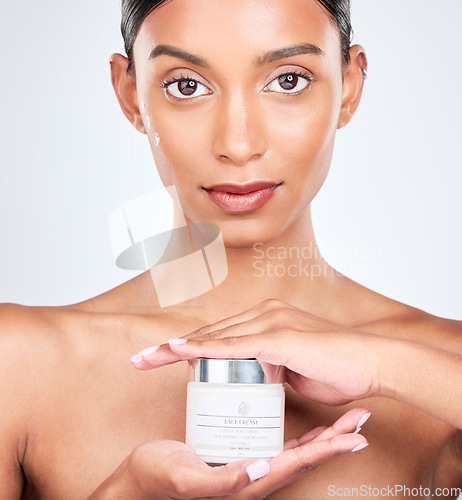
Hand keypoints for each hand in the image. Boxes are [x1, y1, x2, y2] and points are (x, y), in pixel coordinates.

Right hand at [89, 408, 368, 499]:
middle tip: (361, 419)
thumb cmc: (160, 478)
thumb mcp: (188, 480)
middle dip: (336, 439)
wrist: (142, 482)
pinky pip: (275, 442)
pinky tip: (305, 423)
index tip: (355, 433)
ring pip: (296, 449)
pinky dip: (298, 434)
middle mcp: (256, 475)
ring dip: (325, 436)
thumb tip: (262, 467)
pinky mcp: (239, 454)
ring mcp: (250, 465)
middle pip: (305, 455)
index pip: (297, 462)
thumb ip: (223, 480)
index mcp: (249, 482)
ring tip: (347, 419)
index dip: (328, 448)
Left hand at [131, 299, 386, 404]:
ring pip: (213, 338)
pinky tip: (176, 352)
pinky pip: (232, 346)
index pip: (219, 336)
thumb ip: (274, 369)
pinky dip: (201, 350)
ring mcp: (270, 323)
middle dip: (170, 349)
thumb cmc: (338, 368)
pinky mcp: (277, 337)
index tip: (161, 358)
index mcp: (268, 320)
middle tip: (139, 359)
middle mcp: (265, 315)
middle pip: (208, 334)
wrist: (372, 361)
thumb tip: (260, 379)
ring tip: (144, 359)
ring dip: (175, 349)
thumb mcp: (296, 368)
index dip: (188, 347)